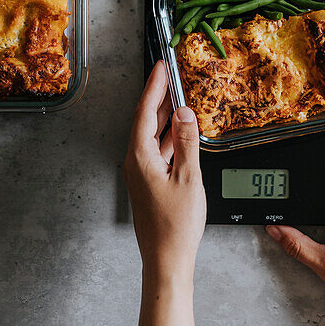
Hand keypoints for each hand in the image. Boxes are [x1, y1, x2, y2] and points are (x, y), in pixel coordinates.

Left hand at [124, 61, 204, 325]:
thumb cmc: (175, 225)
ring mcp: (141, 173)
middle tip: (170, 75)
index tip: (160, 67)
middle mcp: (136, 162)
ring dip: (166, 116)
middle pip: (146, 120)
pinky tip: (182, 132)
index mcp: (140, 156)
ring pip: (152, 135)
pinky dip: (170, 136)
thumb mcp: (188, 178)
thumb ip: (188, 142)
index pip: (145, 112)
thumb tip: (187, 114)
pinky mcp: (149, 182)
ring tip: (179, 96)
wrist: (167, 259)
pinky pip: (158, 149)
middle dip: (159, 96)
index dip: (154, 86)